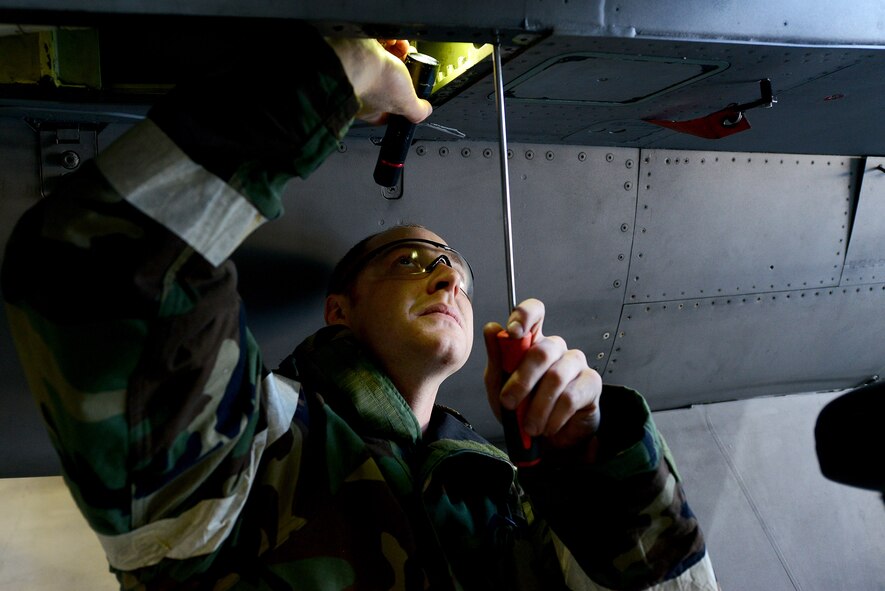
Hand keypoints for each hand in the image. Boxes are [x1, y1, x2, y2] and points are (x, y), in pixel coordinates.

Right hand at [325, 37, 432, 124]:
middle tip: (411, 63)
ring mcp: (361, 68)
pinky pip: (379, 42)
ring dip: (399, 50)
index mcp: (372, 108)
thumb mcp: (405, 103)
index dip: (403, 99)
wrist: (356, 56)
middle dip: (405, 69)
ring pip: (387, 58)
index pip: (390, 108)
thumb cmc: (374, 82)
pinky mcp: (360, 49)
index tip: (412, 92)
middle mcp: (365, 89)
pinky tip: (392, 41)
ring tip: (403, 48)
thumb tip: (425, 111)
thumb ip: (417, 112)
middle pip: (392, 78)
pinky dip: (389, 39)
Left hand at [483, 299, 602, 449]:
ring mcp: (575, 363)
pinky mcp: (591, 382)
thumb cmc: (522, 407)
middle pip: (542, 351)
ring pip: (556, 377)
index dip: (524, 316)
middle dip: (521, 381)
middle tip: (508, 403)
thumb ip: (496, 359)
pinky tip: (548, 427)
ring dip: (537, 407)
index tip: (512, 333)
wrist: (546, 439)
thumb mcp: (499, 386)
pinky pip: (571, 397)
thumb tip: (492, 328)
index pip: (534, 312)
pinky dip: (554, 417)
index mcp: (532, 341)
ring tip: (529, 426)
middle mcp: (555, 347)